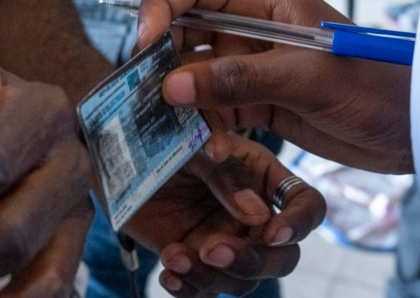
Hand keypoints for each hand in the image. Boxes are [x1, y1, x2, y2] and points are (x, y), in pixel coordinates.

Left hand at [123, 132, 324, 297]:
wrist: (114, 156)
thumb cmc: (161, 137)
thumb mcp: (194, 144)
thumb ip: (226, 173)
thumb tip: (257, 215)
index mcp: (262, 178)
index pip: (305, 205)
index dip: (299, 223)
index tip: (271, 232)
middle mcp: (252, 216)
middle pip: (282, 256)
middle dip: (252, 261)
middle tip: (214, 249)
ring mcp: (224, 241)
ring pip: (243, 280)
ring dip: (214, 277)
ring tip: (177, 259)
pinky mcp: (194, 261)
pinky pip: (204, 289)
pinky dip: (189, 289)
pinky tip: (168, 274)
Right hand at [136, 0, 412, 173]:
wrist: (417, 129)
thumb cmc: (378, 85)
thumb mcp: (308, 78)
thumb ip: (240, 80)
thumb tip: (172, 86)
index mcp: (264, 0)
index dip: (160, 7)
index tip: (145, 45)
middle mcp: (250, 28)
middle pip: (183, 33)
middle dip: (165, 66)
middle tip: (152, 102)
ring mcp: (251, 67)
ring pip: (194, 78)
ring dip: (186, 108)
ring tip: (195, 140)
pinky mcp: (256, 103)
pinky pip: (214, 111)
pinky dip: (206, 131)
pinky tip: (215, 152)